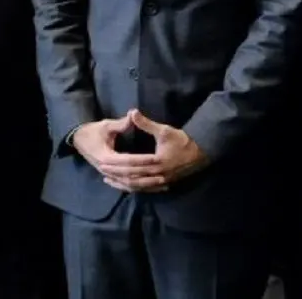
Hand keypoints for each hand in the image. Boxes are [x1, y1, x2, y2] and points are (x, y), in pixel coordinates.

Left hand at [75, 109, 206, 192]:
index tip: (102, 161)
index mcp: (156, 162)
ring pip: (137, 187)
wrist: (200, 153)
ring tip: (108, 180)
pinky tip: (125, 186)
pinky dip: (133, 188)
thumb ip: (146, 123)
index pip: (131, 165)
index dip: (116, 164)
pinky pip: (145, 189)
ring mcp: (160, 181)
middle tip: (101, 170)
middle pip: (131, 177)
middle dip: (115, 174)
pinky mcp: (163, 184)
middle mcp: (157, 175)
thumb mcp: (164, 130)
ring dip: (122, 184)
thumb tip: (132, 112)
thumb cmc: (182, 140)